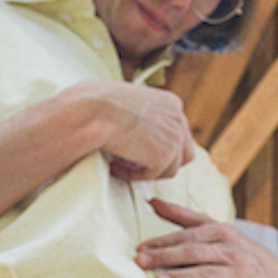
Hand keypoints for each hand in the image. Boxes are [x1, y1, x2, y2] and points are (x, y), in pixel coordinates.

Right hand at [61, 81, 195, 180]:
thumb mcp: (130, 101)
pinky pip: (152, 175)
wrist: (94, 110)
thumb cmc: (100, 103)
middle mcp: (179, 118)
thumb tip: (142, 133)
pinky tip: (115, 165)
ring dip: (146, 170)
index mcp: (172, 103)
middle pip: (183, 153)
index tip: (135, 148)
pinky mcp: (165, 155)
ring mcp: (175, 137)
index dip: (158, 146)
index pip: (178, 133)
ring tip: (121, 164)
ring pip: (170, 168)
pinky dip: (134, 175)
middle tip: (134, 163)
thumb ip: (144, 114)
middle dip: (160, 162)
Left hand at [137, 199, 277, 277]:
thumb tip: (152, 201)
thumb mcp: (212, 229)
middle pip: (195, 253)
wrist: (268, 276)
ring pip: (208, 275)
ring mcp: (240, 272)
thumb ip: (182, 216)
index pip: (188, 236)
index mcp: (221, 231)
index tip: (141, 249)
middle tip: (142, 262)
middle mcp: (231, 250)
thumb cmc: (231, 250)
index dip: (164, 242)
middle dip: (167, 257)